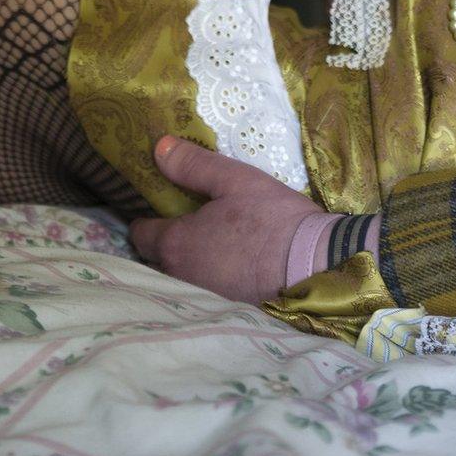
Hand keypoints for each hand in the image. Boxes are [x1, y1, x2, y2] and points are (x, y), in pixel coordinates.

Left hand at [128, 136, 325, 303]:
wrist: (315, 264)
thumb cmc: (270, 218)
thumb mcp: (233, 180)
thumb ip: (192, 165)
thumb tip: (159, 147)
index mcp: (175, 244)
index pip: (141, 233)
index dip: (146, 215)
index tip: (159, 202)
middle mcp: (180, 276)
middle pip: (158, 256)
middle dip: (165, 238)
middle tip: (186, 215)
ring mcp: (203, 296)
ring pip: (182, 273)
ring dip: (188, 257)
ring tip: (210, 234)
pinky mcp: (227, 307)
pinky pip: (204, 287)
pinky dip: (209, 272)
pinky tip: (229, 257)